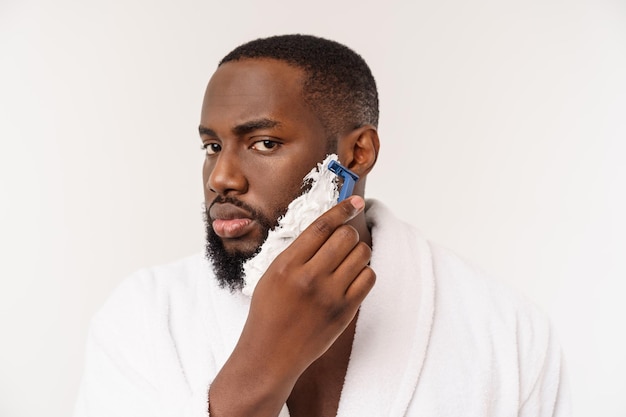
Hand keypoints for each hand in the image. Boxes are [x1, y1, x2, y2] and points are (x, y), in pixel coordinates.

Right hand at [209, 196, 375, 416]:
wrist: (271, 354)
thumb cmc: (268, 312)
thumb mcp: (272, 275)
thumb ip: (298, 252)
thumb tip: (328, 226)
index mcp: (287, 265)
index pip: (322, 226)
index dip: (341, 209)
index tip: (353, 201)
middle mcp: (309, 278)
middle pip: (345, 237)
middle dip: (348, 233)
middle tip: (343, 241)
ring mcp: (330, 296)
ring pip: (361, 254)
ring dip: (358, 251)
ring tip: (347, 260)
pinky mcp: (345, 311)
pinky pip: (369, 277)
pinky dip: (364, 272)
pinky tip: (352, 277)